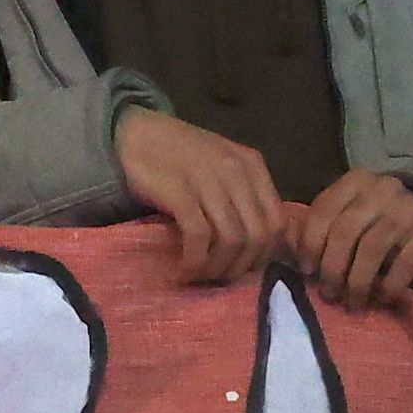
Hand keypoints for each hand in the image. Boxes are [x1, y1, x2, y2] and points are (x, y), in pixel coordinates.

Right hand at [114, 110, 285, 284]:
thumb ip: (243, 195)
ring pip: (232, 240)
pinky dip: (194, 261)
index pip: (278, 221)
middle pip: (258, 236)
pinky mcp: (180, 191)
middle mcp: (236, 170)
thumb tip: (256, 245)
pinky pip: (199, 237)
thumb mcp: (221, 167)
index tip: (242, 267)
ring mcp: (208, 179)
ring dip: (216, 268)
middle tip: (217, 278)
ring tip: (197, 274)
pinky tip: (182, 270)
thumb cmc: (177, 156)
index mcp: (252, 165)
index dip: (265, 254)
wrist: (134, 134)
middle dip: (240, 267)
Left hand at [296, 170, 412, 309]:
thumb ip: (323, 226)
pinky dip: (387, 287)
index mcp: (356, 181)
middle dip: (331, 270)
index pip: (323, 212)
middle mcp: (383, 189)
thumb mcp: (350, 212)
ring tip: (352, 302)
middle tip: (329, 294)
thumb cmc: (379, 220)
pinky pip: (402, 266)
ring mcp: (409, 210)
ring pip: (371, 250)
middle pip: (345, 233)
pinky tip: (379, 298)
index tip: (307, 272)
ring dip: (356, 283)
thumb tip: (292, 256)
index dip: (309, 246)